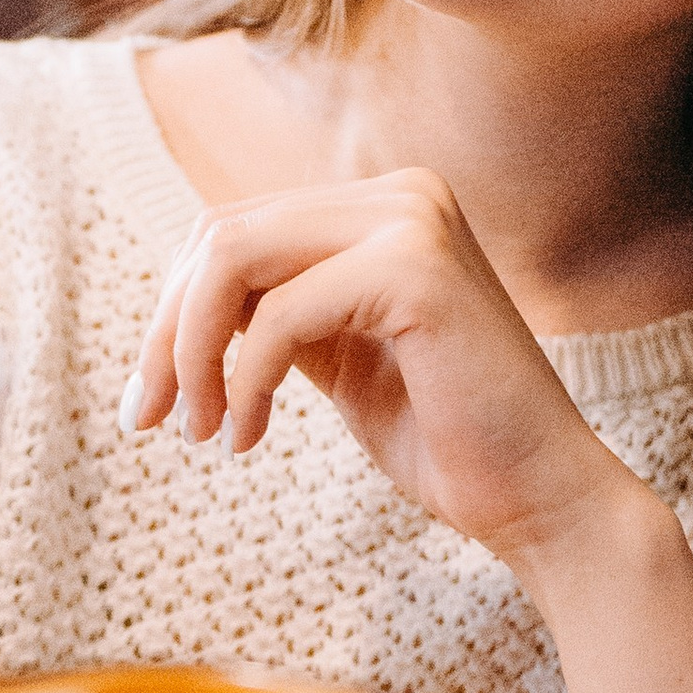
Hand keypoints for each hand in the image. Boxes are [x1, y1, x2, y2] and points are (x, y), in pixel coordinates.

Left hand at [122, 168, 629, 581]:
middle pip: (218, 235)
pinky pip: (278, 314)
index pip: (231, 229)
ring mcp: (413, 220)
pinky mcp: (417, 269)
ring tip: (200, 430)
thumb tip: (179, 303)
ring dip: (190, 353)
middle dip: (164, 332)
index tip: (151, 400)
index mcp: (384, 206)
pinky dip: (245, 381)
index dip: (170, 312)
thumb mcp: (339, 358)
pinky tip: (248, 437)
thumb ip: (276, 312)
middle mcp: (401, 192)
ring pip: (231, 259)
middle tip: (150, 419)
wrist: (542, 500)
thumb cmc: (446, 440)